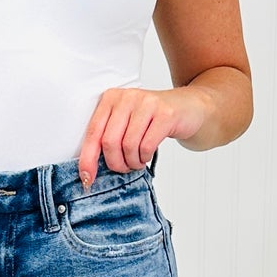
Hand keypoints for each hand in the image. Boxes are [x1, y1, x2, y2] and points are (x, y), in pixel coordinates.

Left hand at [77, 86, 208, 185]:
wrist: (189, 107)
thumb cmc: (153, 119)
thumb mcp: (127, 122)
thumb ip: (108, 137)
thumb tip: (88, 170)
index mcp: (111, 98)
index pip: (93, 132)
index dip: (88, 159)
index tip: (87, 179)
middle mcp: (127, 97)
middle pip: (109, 142)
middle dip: (115, 163)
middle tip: (124, 168)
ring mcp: (147, 104)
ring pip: (128, 146)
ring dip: (132, 162)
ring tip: (137, 162)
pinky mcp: (165, 114)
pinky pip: (147, 146)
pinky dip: (145, 157)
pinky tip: (147, 156)